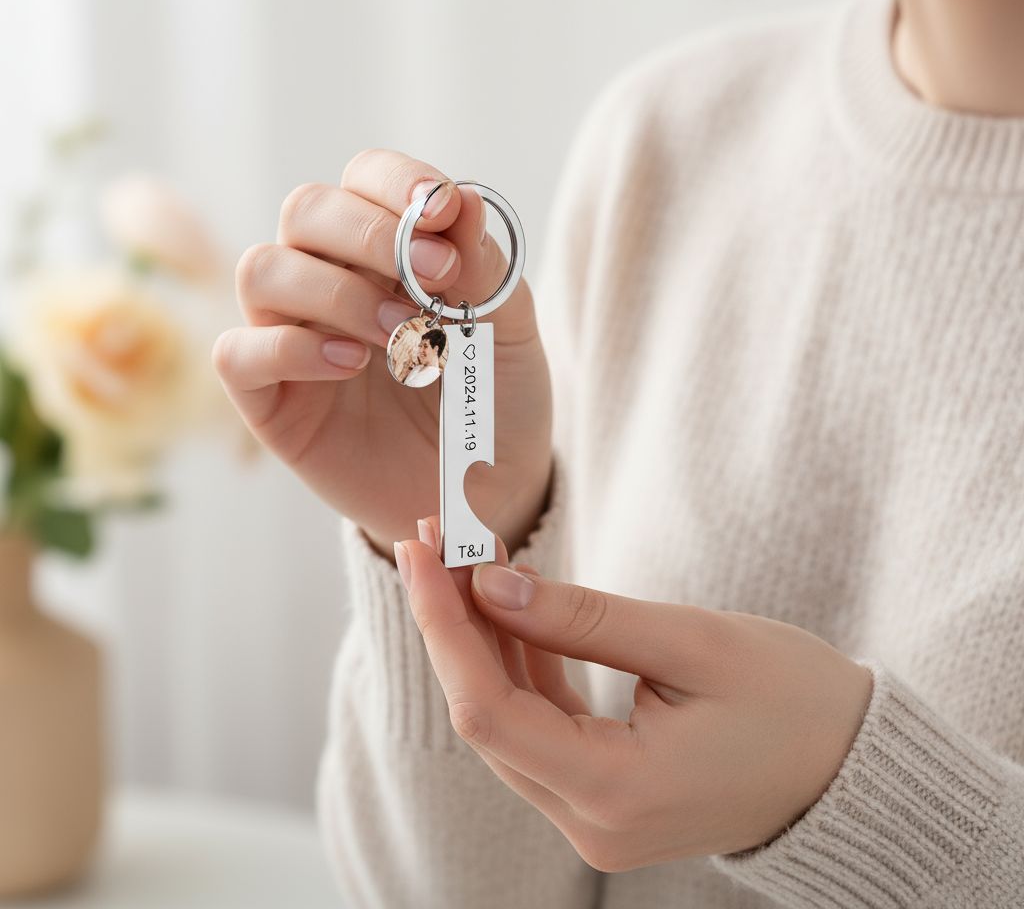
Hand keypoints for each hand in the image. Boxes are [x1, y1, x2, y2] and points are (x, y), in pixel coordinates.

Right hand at [213, 151, 552, 554]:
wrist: (488, 493)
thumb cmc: (495, 402)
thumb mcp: (509, 334)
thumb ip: (486, 270)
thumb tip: (462, 199)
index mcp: (387, 253)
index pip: (364, 179)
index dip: (396, 183)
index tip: (444, 211)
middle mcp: (329, 281)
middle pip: (304, 210)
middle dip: (367, 232)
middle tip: (433, 276)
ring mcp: (293, 337)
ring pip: (262, 271)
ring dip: (335, 292)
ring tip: (402, 334)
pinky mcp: (270, 399)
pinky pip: (238, 353)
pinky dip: (291, 348)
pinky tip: (351, 366)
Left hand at [395, 522, 873, 871]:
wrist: (856, 770)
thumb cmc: (797, 702)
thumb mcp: (691, 642)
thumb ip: (584, 617)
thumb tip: (491, 584)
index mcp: (615, 792)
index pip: (486, 710)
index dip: (443, 626)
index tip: (422, 551)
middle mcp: (592, 821)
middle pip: (486, 715)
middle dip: (453, 621)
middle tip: (437, 539)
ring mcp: (597, 816)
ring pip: (508, 718)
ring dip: (483, 637)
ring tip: (469, 558)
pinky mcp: (606, 795)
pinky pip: (542, 725)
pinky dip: (523, 663)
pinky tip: (514, 605)